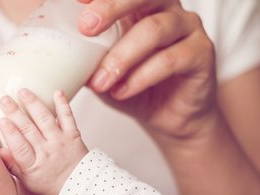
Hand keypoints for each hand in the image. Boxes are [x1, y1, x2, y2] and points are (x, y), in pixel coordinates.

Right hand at [0, 89, 87, 194]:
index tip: (2, 120)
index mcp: (33, 165)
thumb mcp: (27, 181)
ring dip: (33, 104)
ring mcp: (60, 142)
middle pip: (29, 130)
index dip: (11, 133)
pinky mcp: (73, 135)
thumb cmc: (49, 183)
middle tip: (4, 99)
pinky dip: (63, 104)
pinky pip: (68, 117)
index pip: (20, 148)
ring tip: (23, 92)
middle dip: (15, 112)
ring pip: (45, 120)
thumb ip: (12, 165)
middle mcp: (46, 151)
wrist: (77, 185)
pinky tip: (56, 92)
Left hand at [77, 0, 216, 143]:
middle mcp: (167, 8)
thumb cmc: (134, 87)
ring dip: (122, 57)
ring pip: (154, 30)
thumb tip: (57, 55)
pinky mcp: (202, 52)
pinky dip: (141, 77)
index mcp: (140, 5)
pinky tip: (122, 91)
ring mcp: (188, 27)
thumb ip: (86, 57)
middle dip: (111, 7)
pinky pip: (170, 59)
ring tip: (101, 82)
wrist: (169, 118)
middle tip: (86, 26)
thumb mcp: (102, 70)